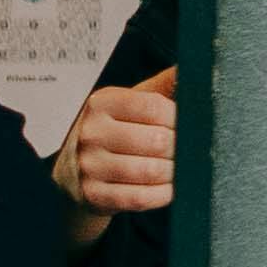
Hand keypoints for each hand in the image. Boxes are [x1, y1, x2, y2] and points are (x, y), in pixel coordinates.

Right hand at [56, 74, 177, 223]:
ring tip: (178, 169)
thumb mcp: (128, 103)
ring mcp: (90, 165)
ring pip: (150, 171)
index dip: (178, 118)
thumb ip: (161, 86)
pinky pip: (139, 198)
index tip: (184, 125)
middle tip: (186, 151)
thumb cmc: (111, 131)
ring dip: (174, 173)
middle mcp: (92, 132)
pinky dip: (162, 194)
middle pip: (156, 141)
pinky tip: (168, 188)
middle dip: (179, 148)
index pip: (154, 107)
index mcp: (102, 103)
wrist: (74, 169)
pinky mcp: (94, 194)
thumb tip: (192, 69)